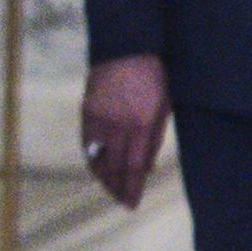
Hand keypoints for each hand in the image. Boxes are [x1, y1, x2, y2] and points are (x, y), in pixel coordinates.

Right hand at [80, 55, 170, 207]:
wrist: (128, 47)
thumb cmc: (155, 76)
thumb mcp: (165, 105)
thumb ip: (154, 138)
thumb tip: (145, 169)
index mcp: (142, 122)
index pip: (133, 166)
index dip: (131, 188)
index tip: (132, 203)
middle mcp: (118, 124)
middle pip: (113, 166)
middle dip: (117, 188)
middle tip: (122, 202)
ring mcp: (99, 118)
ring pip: (96, 158)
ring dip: (103, 178)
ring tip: (112, 189)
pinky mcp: (86, 112)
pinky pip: (86, 144)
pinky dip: (92, 160)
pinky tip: (99, 169)